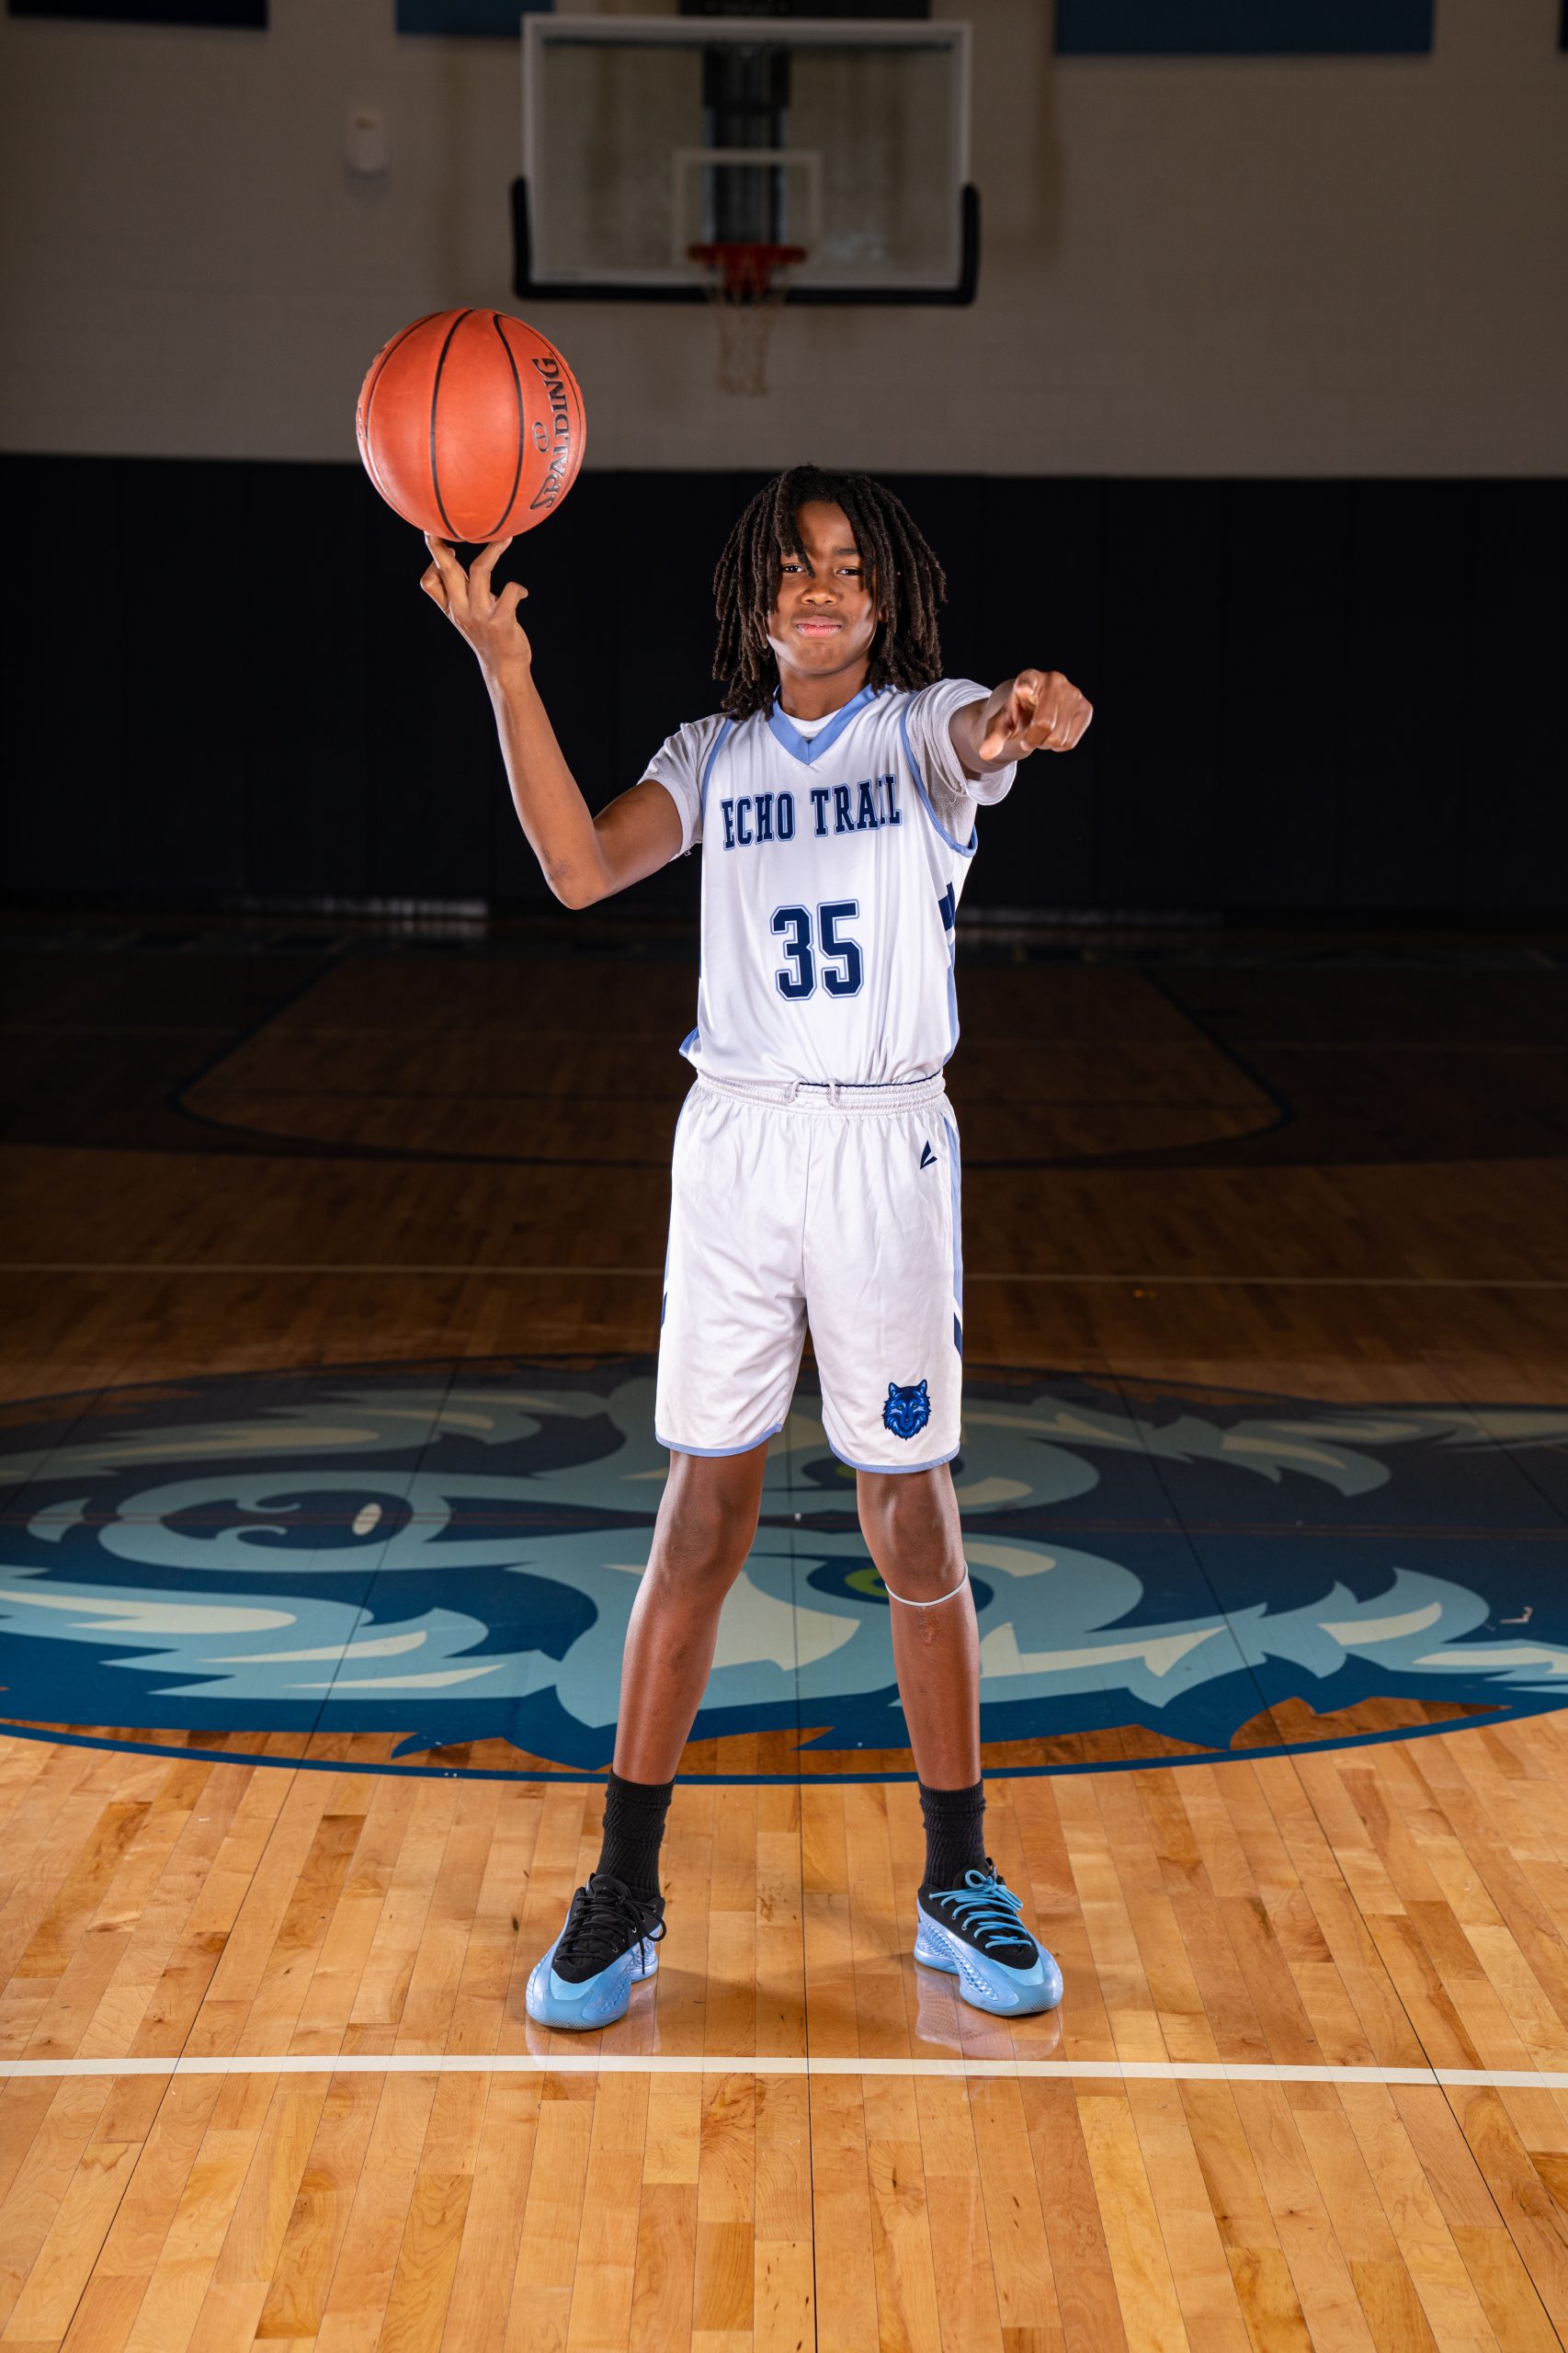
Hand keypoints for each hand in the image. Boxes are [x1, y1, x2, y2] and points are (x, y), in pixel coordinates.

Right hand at [419, 535, 531, 682]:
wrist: (504, 669)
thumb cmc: (488, 635)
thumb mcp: (467, 614)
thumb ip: (461, 590)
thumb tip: (457, 557)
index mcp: (451, 608)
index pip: (429, 582)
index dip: (433, 562)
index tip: (451, 547)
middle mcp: (461, 610)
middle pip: (447, 570)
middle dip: (442, 546)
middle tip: (447, 524)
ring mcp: (480, 615)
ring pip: (479, 571)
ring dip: (494, 551)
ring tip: (506, 538)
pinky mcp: (501, 622)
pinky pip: (509, 591)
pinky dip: (517, 588)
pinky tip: (522, 593)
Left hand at [979, 669, 1092, 759]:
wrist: (1034, 711)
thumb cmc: (1015, 715)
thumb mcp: (1000, 725)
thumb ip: (993, 737)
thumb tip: (985, 753)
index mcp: (1029, 678)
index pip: (1028, 681)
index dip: (1026, 687)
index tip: (1022, 690)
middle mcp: (1054, 680)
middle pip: (1045, 724)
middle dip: (1032, 739)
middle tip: (1026, 739)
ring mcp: (1074, 692)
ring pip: (1059, 737)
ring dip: (1045, 743)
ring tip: (1040, 732)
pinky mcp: (1086, 708)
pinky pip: (1070, 742)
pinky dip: (1059, 746)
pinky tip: (1053, 733)